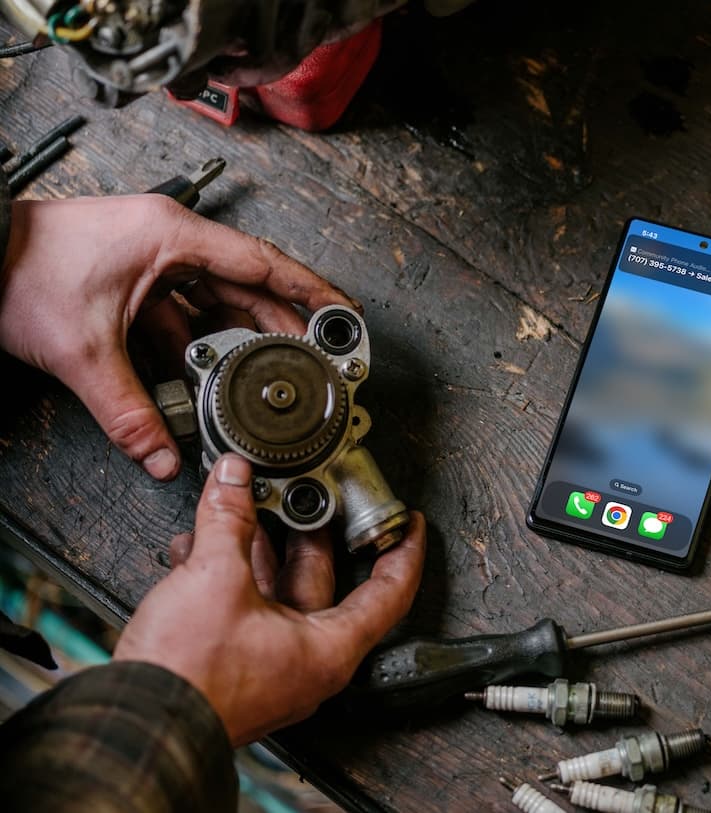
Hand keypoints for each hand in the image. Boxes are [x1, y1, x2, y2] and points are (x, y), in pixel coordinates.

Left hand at [0, 195, 357, 480]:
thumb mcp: (82, 349)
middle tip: (308, 360)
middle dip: (279, 326)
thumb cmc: (18, 268)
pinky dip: (193, 341)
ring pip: (213, 299)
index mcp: (172, 238)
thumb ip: (127, 410)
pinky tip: (200, 374)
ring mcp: (151, 257)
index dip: (311, 291)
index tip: (343, 312)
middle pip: (246, 286)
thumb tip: (159, 454)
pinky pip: (180, 310)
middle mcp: (169, 241)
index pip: (264, 264)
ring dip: (233, 337)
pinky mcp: (133, 275)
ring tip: (259, 373)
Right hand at [114, 454, 424, 745]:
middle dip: (306, 533)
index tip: (409, 524)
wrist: (135, 727)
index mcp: (328, 648)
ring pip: (276, 593)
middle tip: (302, 495)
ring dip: (255, 550)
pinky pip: (243, 610)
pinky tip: (199, 547)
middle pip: (321, 581)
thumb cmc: (187, 680)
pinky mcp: (234, 666)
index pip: (389, 592)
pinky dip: (226, 575)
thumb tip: (234, 480)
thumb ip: (228, 521)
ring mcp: (270, 666)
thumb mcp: (215, 579)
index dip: (404, 551)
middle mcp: (307, 661)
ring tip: (241, 511)